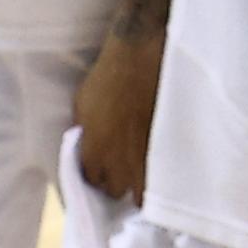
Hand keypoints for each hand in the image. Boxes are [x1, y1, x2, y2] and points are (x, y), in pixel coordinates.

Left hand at [71, 30, 163, 200]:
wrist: (140, 57)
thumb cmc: (107, 76)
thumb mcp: (82, 103)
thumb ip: (83, 131)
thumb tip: (85, 142)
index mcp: (93, 151)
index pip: (92, 181)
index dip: (97, 174)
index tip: (102, 168)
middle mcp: (117, 161)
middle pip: (116, 190)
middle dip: (117, 181)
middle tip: (122, 168)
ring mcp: (143, 156)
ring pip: (142, 191)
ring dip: (140, 183)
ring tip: (142, 173)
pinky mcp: (165, 146)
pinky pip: (162, 173)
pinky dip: (159, 173)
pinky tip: (159, 166)